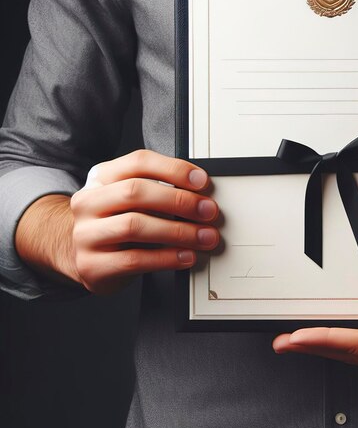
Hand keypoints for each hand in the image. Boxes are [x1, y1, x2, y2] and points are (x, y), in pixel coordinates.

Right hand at [17, 150, 219, 294]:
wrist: (81, 254)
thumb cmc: (116, 220)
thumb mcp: (130, 198)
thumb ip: (159, 188)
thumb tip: (202, 193)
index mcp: (102, 177)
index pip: (139, 162)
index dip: (174, 169)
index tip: (202, 181)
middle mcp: (88, 202)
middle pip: (135, 191)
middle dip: (179, 200)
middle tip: (208, 211)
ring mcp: (85, 234)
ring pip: (134, 226)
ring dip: (178, 231)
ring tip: (204, 237)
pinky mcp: (91, 265)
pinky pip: (133, 260)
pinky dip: (166, 258)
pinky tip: (186, 256)